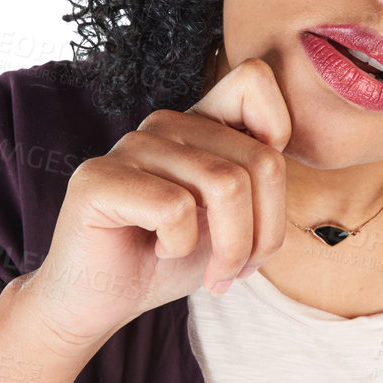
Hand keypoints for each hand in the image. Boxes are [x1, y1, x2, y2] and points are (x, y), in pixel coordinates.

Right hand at [14, 57, 292, 349]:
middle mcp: (166, 124)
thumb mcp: (233, 221)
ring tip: (212, 272)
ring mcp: (131, 146)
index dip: (279, 140)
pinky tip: (158, 251)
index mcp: (200, 124)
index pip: (255, 81)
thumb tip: (284, 160)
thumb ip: (260, 182)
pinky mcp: (99, 178)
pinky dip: (180, 247)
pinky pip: (175, 209)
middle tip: (239, 268)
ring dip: (230, 249)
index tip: (260, 205)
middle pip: (261, 160)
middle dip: (265, 233)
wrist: (102, 301)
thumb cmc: (169, 260)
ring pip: (226, 186)